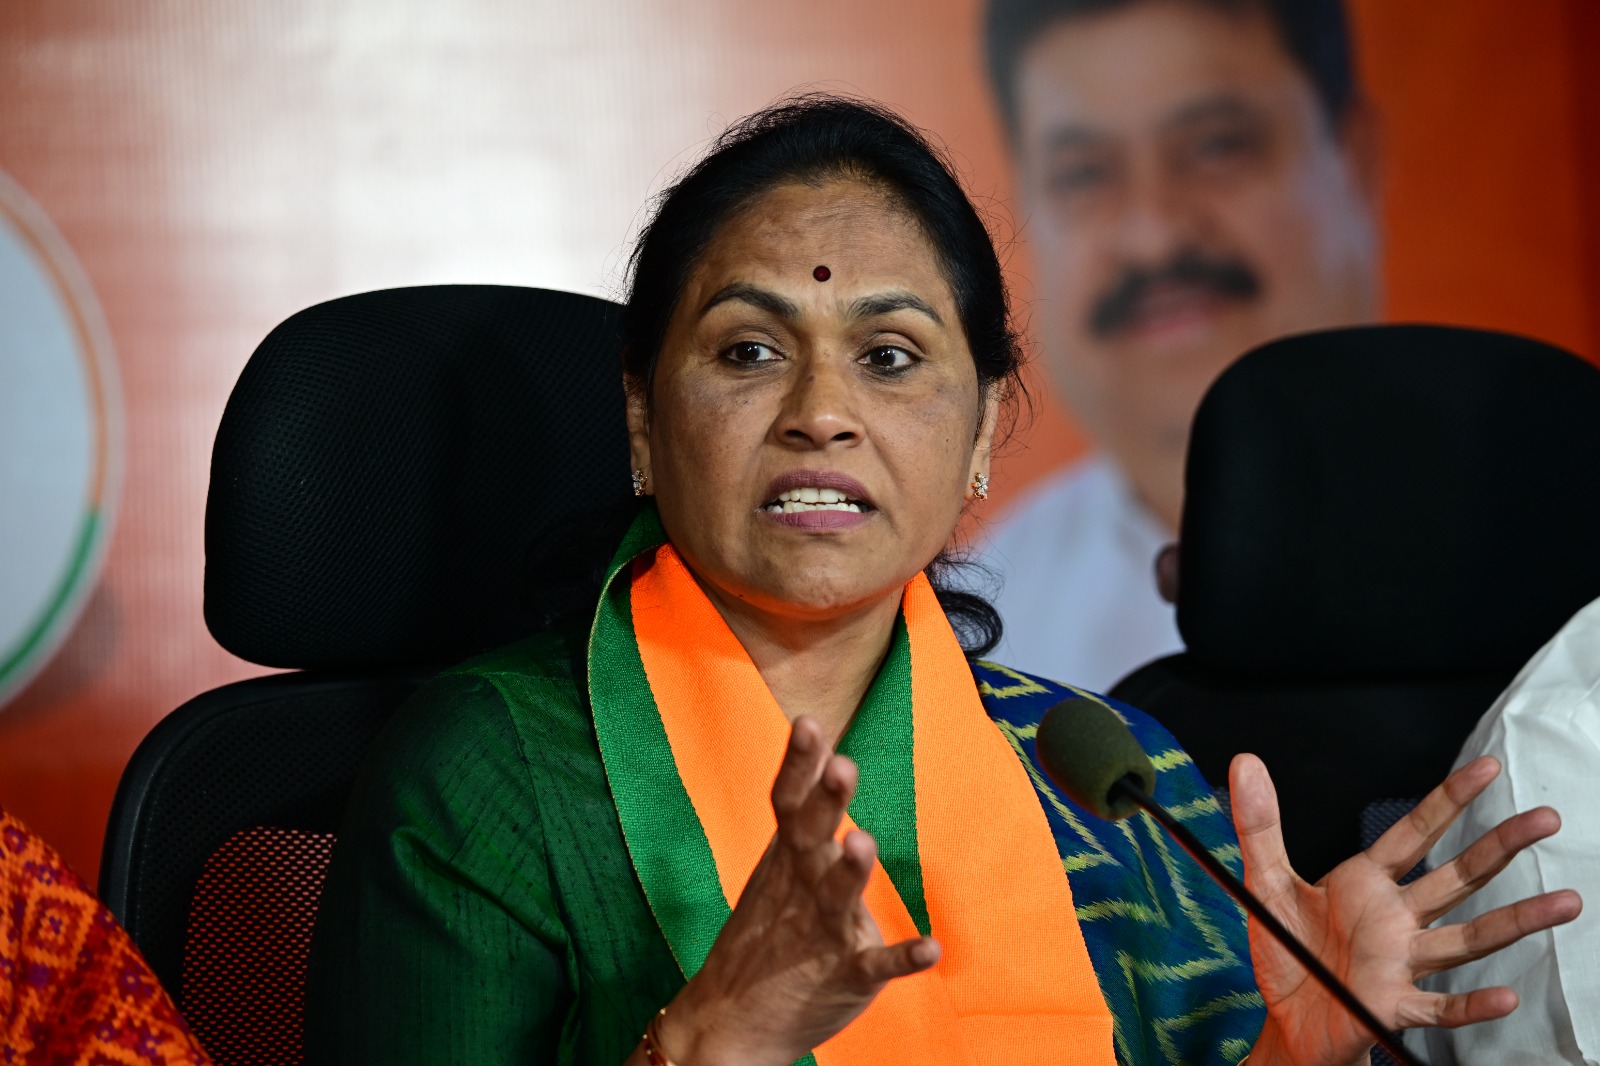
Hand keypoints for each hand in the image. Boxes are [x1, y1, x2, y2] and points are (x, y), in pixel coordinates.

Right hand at [657, 716, 939, 1065]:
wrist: (731, 1022)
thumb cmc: (766, 932)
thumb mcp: (778, 865)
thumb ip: (803, 812)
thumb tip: (819, 747)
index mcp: (788, 858)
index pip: (788, 802)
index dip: (797, 763)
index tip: (808, 723)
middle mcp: (802, 886)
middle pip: (810, 836)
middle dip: (826, 802)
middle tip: (842, 766)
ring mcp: (822, 931)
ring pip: (837, 896)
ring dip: (849, 871)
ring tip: (862, 842)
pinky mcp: (847, 974)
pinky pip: (877, 964)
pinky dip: (903, 956)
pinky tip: (932, 947)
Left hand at [1234, 753, 1582, 1065]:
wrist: (1285, 1018)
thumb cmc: (1288, 951)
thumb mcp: (1264, 881)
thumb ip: (1258, 824)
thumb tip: (1245, 762)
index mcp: (1367, 883)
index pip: (1415, 832)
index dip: (1449, 799)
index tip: (1488, 768)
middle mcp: (1395, 919)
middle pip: (1458, 876)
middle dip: (1501, 846)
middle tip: (1546, 819)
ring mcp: (1401, 962)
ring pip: (1467, 938)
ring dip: (1515, 921)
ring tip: (1565, 902)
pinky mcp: (1393, 1006)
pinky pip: (1440, 1005)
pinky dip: (1471, 1003)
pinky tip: (1504, 995)